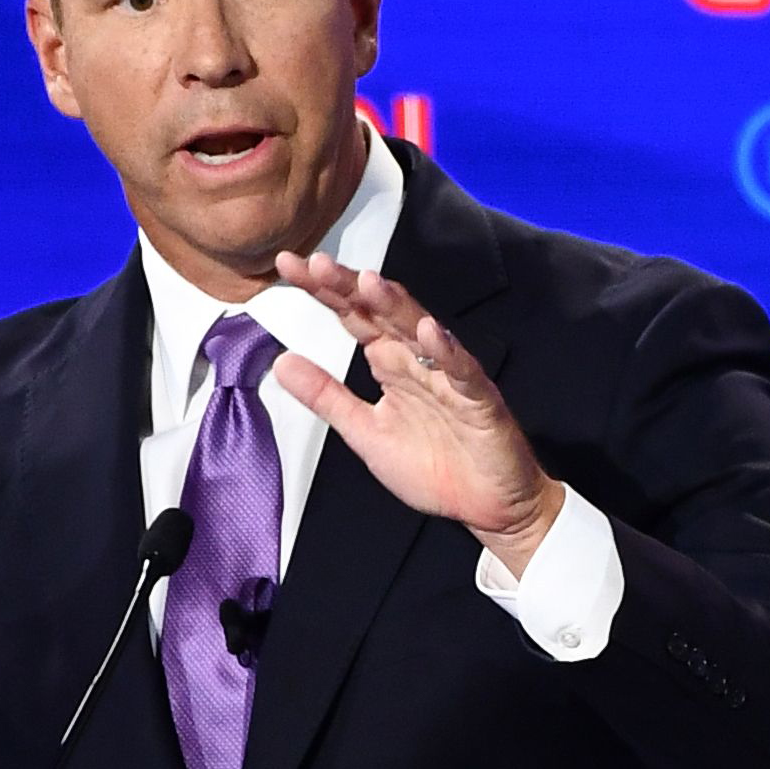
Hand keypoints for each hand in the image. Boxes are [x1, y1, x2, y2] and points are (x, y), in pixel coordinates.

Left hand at [269, 250, 563, 576]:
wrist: (488, 505)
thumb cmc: (434, 466)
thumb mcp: (365, 432)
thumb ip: (326, 396)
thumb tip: (281, 362)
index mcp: (390, 362)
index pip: (353, 315)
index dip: (322, 291)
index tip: (288, 266)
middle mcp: (417, 360)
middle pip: (381, 312)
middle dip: (350, 286)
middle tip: (316, 263)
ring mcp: (449, 376)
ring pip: (421, 331)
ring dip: (395, 306)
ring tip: (368, 282)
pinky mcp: (479, 401)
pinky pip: (462, 372)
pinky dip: (447, 352)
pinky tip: (428, 333)